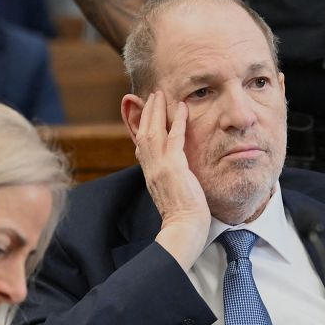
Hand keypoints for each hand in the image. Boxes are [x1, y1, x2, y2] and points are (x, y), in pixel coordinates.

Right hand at [133, 90, 211, 268]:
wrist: (183, 229)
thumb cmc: (182, 218)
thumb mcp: (170, 195)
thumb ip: (168, 181)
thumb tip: (170, 176)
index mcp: (150, 175)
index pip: (142, 146)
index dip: (141, 128)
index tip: (145, 114)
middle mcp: (151, 169)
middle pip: (143, 134)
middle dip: (146, 113)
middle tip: (151, 96)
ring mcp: (160, 167)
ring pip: (153, 131)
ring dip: (156, 111)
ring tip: (160, 95)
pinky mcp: (173, 167)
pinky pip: (174, 137)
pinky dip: (177, 120)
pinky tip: (181, 107)